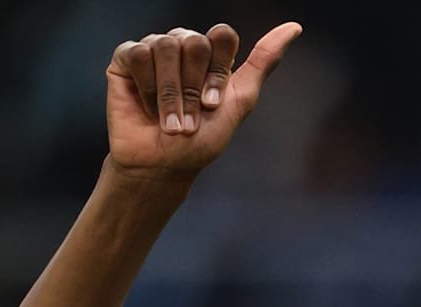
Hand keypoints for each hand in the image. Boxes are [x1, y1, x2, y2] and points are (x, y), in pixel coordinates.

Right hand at [105, 22, 302, 173]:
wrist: (163, 164)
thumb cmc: (201, 140)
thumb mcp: (240, 102)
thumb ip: (264, 62)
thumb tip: (295, 26)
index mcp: (213, 55)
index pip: (222, 36)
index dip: (218, 72)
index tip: (213, 105)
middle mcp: (184, 46)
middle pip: (195, 42)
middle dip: (193, 87)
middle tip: (190, 118)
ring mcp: (155, 50)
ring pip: (166, 47)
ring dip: (170, 93)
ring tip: (170, 122)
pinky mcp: (126, 58)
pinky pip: (138, 54)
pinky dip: (146, 86)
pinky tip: (146, 105)